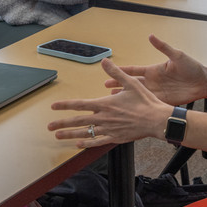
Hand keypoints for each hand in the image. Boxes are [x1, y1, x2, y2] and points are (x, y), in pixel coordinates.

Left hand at [48, 58, 171, 147]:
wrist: (156, 120)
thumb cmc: (145, 101)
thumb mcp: (131, 83)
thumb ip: (115, 72)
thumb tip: (105, 61)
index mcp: (105, 104)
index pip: (80, 104)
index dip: (65, 105)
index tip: (54, 107)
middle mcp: (103, 118)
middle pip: (78, 121)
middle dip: (62, 124)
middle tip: (50, 127)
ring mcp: (108, 129)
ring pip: (85, 133)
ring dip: (70, 135)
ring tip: (58, 136)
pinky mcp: (115, 138)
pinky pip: (97, 142)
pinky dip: (87, 143)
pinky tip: (78, 144)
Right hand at [108, 34, 206, 105]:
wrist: (203, 82)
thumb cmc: (191, 67)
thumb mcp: (177, 55)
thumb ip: (163, 47)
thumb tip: (151, 36)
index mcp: (153, 70)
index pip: (133, 70)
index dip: (121, 71)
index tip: (108, 70)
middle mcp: (153, 81)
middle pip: (131, 84)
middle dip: (118, 85)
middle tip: (105, 88)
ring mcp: (157, 92)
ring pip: (137, 95)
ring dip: (126, 97)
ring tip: (113, 100)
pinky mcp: (163, 101)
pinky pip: (148, 104)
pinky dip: (139, 107)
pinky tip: (130, 109)